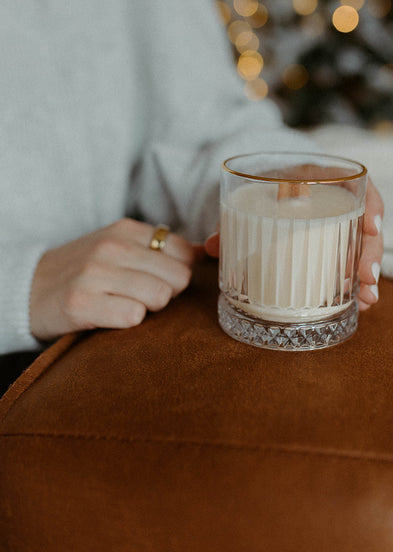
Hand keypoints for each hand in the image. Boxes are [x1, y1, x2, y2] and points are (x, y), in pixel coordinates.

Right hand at [30, 218, 200, 340]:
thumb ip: (161, 248)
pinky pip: (133, 317)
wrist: (28, 289)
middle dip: (168, 293)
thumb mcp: (119, 247)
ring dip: (148, 308)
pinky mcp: (81, 304)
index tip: (160, 280)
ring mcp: (95, 274)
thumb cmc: (83, 271)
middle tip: (142, 297)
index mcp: (125, 230)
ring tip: (126, 305)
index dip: (178, 273)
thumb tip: (206, 252)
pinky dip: (127, 322)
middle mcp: (111, 246)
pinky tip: (110, 316)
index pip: (184, 252)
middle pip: (178, 277)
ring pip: (159, 296)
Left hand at [205, 176, 383, 311]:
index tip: (372, 227)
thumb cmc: (262, 185)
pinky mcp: (338, 242)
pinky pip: (353, 260)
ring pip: (365, 246)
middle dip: (371, 252)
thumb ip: (232, 220)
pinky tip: (358, 302)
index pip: (358, 183)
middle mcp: (339, 198)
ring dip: (367, 274)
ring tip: (365, 301)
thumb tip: (210, 246)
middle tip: (366, 279)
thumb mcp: (250, 195)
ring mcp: (342, 221)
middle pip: (367, 222)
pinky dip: (356, 282)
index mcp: (322, 176)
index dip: (371, 204)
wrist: (266, 182)